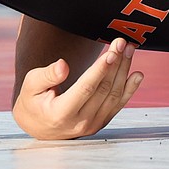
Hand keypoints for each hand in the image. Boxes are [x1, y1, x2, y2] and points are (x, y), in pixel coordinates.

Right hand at [12, 38, 142, 139]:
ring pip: (114, 95)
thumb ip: (46, 75)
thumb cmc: (33, 101)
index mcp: (61, 114)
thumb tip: (63, 65)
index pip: (85, 89)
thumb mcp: (31, 86)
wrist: (39, 127)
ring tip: (129, 49)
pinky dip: (129, 89)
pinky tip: (137, 75)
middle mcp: (80, 122)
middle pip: (103, 89)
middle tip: (122, 42)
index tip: (112, 53)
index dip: (100, 70)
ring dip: (124, 71)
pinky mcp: (100, 123)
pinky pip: (117, 105)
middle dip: (115, 63)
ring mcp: (92, 125)